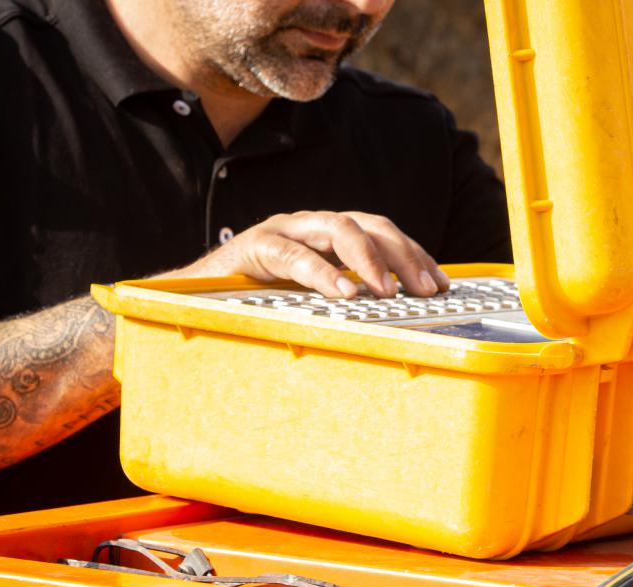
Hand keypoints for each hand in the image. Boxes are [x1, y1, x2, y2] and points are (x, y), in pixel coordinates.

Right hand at [158, 211, 450, 297]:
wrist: (190, 295)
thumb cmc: (256, 297)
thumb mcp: (310, 295)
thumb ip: (346, 295)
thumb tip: (395, 318)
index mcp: (327, 234)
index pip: (382, 231)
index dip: (414, 254)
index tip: (442, 285)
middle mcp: (310, 225)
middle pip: (368, 224)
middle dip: (403, 254)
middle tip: (425, 290)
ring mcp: (283, 231)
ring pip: (336, 228)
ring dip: (369, 260)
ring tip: (388, 292)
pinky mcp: (255, 247)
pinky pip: (292, 256)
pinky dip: (321, 274)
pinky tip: (342, 294)